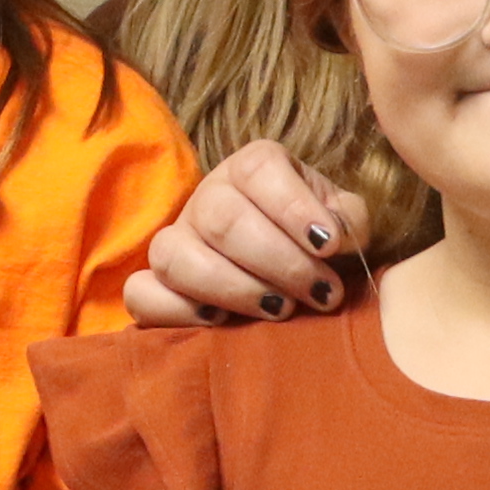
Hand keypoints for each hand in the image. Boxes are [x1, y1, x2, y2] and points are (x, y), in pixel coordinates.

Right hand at [127, 144, 350, 329]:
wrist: (289, 264)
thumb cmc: (315, 238)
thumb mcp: (340, 220)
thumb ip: (348, 220)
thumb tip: (335, 236)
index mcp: (252, 168)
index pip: (259, 168)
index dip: (294, 207)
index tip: (330, 247)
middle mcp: (208, 196)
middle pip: (222, 219)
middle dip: (278, 262)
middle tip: (321, 293)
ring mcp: (175, 238)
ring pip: (176, 256)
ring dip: (233, 288)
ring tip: (280, 310)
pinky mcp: (155, 281)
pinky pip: (141, 293)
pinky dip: (176, 309)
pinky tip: (219, 321)